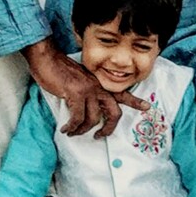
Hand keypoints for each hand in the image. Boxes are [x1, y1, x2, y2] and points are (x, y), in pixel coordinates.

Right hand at [22, 39, 148, 137]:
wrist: (48, 60)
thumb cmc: (61, 72)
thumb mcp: (80, 81)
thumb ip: (87, 92)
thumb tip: (87, 111)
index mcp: (100, 83)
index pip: (121, 93)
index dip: (135, 101)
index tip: (147, 107)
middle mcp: (98, 86)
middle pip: (114, 111)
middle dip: (109, 127)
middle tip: (100, 136)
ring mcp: (88, 89)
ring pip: (94, 118)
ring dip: (82, 130)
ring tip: (73, 132)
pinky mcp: (76, 93)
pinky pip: (77, 118)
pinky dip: (71, 127)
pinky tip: (65, 129)